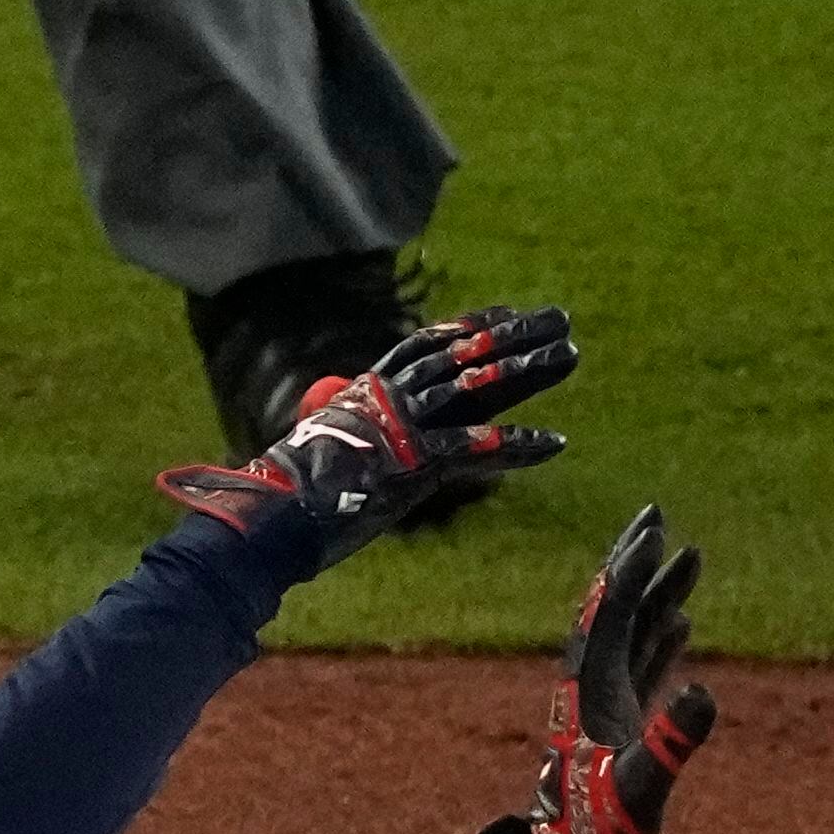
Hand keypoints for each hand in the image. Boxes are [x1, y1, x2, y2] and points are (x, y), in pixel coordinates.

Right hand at [159, 303, 573, 556]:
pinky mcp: (411, 465)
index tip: (507, 312)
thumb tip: (345, 424)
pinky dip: (515, 446)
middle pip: (462, 356)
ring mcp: (400, 429)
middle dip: (514, 335)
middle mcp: (386, 399)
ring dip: (526, 371)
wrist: (265, 521)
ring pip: (475, 388)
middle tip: (560, 318)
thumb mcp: (321, 451)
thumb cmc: (285, 496)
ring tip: (569, 354)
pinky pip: (474, 449)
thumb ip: (351, 433)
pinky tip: (554, 442)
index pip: (425, 345)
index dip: (470, 327)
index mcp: (365, 392)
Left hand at [491, 503, 718, 833]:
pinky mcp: (617, 725)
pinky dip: (662, 639)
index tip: (658, 530)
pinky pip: (642, 668)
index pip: (609, 613)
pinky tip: (684, 620)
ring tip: (693, 556)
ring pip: (633, 633)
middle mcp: (589, 687)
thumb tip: (706, 691)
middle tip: (657, 513)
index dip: (632, 570)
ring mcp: (603, 704)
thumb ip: (673, 741)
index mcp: (586, 689)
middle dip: (635, 561)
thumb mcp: (642, 787)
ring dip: (659, 594)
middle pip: (612, 608)